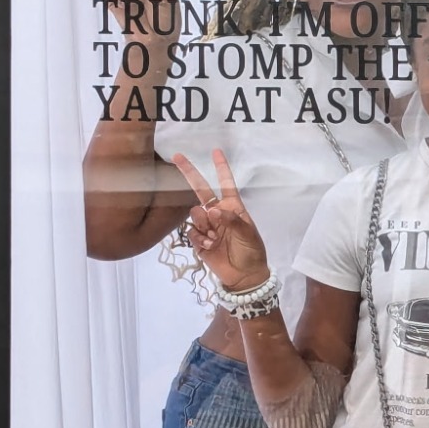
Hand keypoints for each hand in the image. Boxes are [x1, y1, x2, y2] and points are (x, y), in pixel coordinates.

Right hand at [168, 150, 270, 292]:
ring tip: (215, 238)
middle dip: (189, 173)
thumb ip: (231, 220)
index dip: (221, 168)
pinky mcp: (199, 240)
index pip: (226, 184)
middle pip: (200, 190)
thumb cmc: (252, 252)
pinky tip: (211, 246)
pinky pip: (192, 232)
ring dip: (203, 224)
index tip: (216, 151)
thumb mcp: (248, 234)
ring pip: (195, 214)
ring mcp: (207, 226)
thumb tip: (212, 210)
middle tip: (177, 156)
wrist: (244, 276)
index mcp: (233, 208)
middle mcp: (218, 213)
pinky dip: (201, 239)